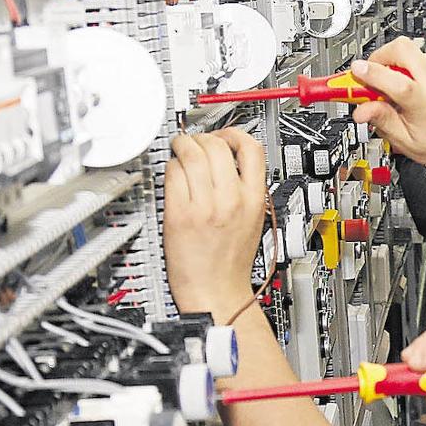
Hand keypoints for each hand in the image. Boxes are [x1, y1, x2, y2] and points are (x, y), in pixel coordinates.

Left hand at [163, 129, 267, 316]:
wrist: (215, 292)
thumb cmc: (231, 263)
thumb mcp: (253, 221)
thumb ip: (245, 190)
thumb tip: (228, 162)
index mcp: (255, 200)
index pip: (252, 148)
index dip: (235, 133)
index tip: (224, 134)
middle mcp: (232, 199)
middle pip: (218, 144)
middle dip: (203, 138)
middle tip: (195, 143)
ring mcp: (205, 205)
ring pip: (191, 153)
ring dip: (182, 146)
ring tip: (179, 152)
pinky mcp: (180, 213)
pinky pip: (172, 174)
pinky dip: (170, 169)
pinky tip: (173, 177)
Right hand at [351, 38, 425, 180]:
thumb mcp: (405, 141)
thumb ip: (382, 121)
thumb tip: (360, 111)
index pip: (398, 82)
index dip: (374, 74)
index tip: (357, 71)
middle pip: (402, 49)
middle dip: (379, 57)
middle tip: (371, 75)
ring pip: (406, 49)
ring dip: (392, 64)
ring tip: (392, 87)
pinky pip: (415, 54)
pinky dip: (405, 66)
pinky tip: (407, 83)